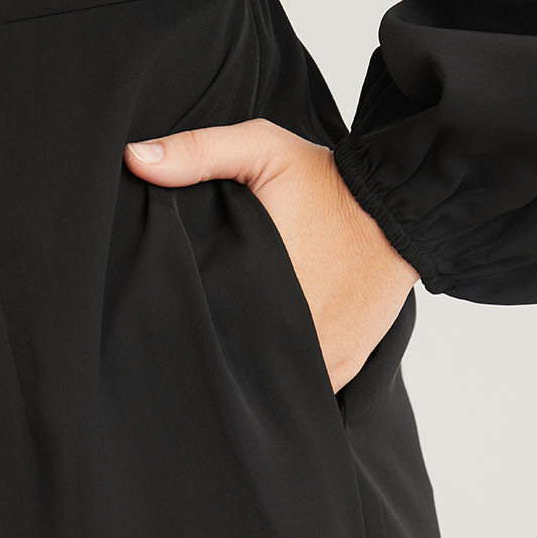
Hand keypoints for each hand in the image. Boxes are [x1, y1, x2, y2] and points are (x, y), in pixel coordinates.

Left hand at [124, 118, 419, 394]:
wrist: (402, 209)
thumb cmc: (328, 182)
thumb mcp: (261, 149)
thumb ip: (198, 153)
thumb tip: (134, 159)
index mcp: (256, 284)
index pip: (200, 321)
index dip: (182, 318)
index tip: (171, 309)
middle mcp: (287, 330)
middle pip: (233, 356)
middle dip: (218, 344)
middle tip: (207, 325)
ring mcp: (319, 355)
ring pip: (268, 380)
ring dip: (253, 367)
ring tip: (240, 343)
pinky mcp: (343, 365)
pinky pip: (306, 388)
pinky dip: (288, 377)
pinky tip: (274, 357)